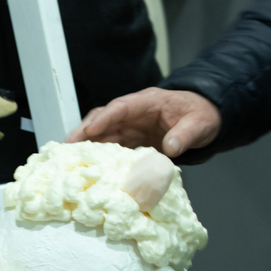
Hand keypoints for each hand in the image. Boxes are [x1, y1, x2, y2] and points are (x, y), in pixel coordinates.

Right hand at [66, 88, 221, 157]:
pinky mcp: (133, 140)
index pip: (121, 107)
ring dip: (87, 146)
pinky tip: (90, 168)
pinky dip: (100, 155)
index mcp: (148, 102)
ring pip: (103, 133)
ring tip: (69, 160)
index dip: (105, 118)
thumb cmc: (201, 116)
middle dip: (84, 131)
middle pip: (104, 119)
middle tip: (66, 147)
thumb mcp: (200, 124)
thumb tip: (171, 147)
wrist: (204, 118)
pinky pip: (112, 146)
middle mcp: (134, 113)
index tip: (90, 130)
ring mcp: (132, 126)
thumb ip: (185, 135)